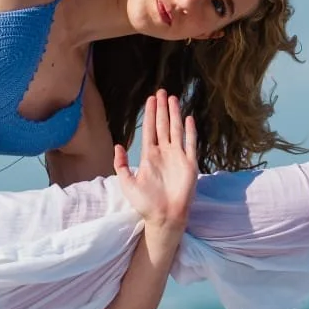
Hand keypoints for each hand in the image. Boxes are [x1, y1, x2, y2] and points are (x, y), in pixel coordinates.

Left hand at [113, 92, 197, 237]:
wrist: (164, 217)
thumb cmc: (145, 203)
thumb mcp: (127, 183)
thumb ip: (121, 164)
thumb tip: (118, 145)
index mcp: (149, 156)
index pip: (149, 130)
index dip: (149, 114)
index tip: (150, 99)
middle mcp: (164, 153)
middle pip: (163, 125)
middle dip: (162, 109)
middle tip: (161, 92)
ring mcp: (178, 157)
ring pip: (176, 130)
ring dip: (175, 114)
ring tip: (173, 98)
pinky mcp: (189, 164)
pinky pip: (191, 144)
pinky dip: (190, 131)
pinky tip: (189, 118)